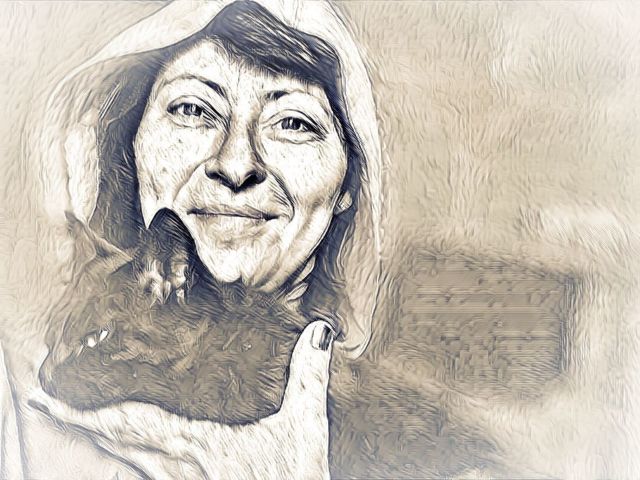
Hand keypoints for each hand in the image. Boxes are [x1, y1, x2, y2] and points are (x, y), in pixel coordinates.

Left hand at [29, 320, 335, 479]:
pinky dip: (127, 453)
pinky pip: (144, 470)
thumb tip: (318, 332)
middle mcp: (177, 463)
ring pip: (126, 456)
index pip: (128, 421)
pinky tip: (127, 449)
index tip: (47, 398)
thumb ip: (308, 377)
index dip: (85, 410)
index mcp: (195, 442)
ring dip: (100, 435)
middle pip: (115, 439)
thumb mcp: (303, 429)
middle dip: (79, 420)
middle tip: (47, 401)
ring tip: (80, 417)